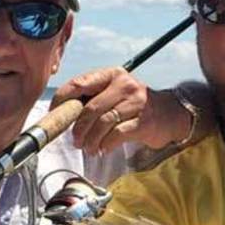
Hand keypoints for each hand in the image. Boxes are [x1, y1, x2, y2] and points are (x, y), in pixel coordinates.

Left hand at [50, 67, 193, 154]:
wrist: (170, 114)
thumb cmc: (133, 106)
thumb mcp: (114, 94)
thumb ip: (92, 98)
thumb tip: (62, 114)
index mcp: (111, 75)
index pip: (80, 83)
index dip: (63, 100)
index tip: (54, 114)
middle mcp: (124, 85)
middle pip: (90, 107)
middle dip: (78, 128)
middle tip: (75, 141)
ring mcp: (136, 102)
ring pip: (103, 122)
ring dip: (91, 140)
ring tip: (89, 148)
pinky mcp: (143, 121)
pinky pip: (117, 134)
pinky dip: (106, 144)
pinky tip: (103, 149)